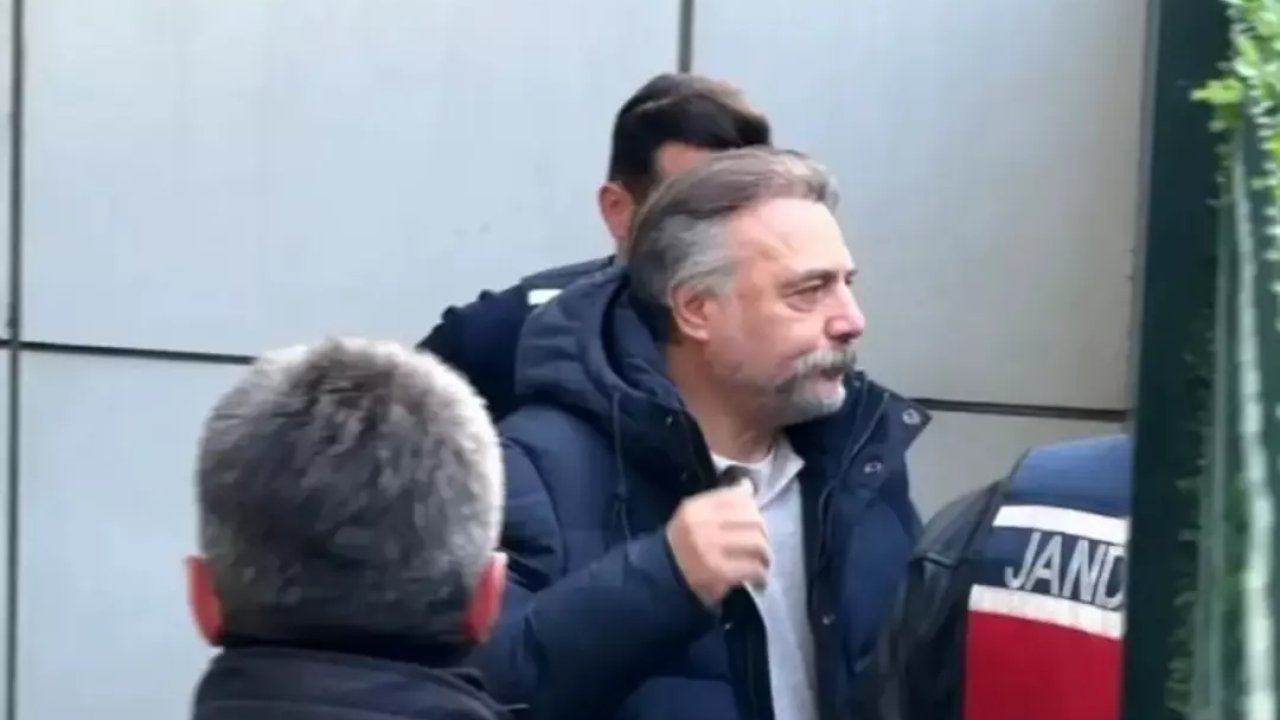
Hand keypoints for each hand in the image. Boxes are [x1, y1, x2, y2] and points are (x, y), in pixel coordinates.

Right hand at [666, 479, 769, 606]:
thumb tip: (748, 486)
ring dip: (765, 554)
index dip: (753, 508)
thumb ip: (720, 502)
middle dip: (763, 533)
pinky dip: (761, 573)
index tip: (753, 520)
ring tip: (762, 562)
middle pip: (753, 519)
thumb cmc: (682, 544)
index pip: (738, 496)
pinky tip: (759, 578)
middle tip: (761, 544)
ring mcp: (711, 548)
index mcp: (696, 507)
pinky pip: (753, 567)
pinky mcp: (719, 571)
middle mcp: (703, 524)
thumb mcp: (694, 516)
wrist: (661, 575)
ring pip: (757, 543)